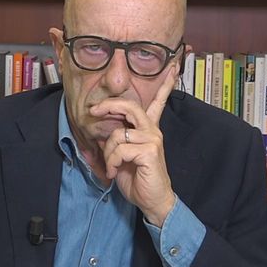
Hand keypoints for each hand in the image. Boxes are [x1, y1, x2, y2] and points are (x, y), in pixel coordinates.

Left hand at [89, 67, 177, 226]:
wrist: (152, 200)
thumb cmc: (137, 178)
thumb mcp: (121, 155)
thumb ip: (116, 139)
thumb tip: (101, 131)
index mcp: (148, 129)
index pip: (158, 101)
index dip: (166, 84)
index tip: (173, 66)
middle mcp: (152, 130)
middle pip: (129, 106)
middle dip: (108, 105)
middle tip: (93, 111)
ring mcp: (153, 139)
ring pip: (118, 133)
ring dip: (108, 152)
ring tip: (111, 166)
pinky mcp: (149, 150)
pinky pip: (120, 148)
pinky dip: (112, 161)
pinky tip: (115, 172)